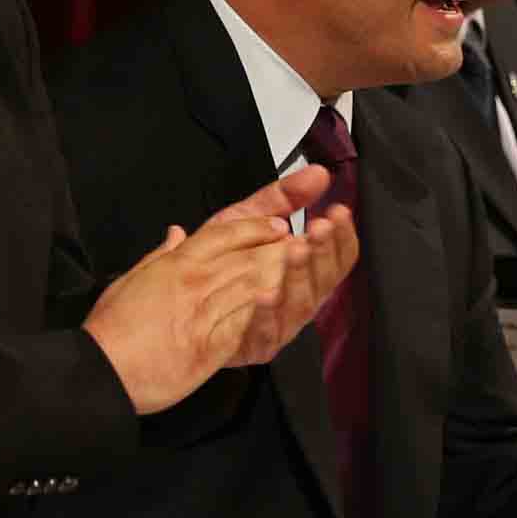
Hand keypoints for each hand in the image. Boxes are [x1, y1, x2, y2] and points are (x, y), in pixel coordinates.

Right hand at [83, 202, 312, 412]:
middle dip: (278, 249)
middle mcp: (193, 282)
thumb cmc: (110, 331)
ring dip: (281, 276)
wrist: (102, 372)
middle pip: (247, 257)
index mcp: (175, 264)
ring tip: (303, 271)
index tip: (277, 227)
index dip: (255, 228)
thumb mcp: (129, 282)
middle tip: (303, 245)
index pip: (224, 235)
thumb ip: (158, 257)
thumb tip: (175, 234)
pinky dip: (267, 312)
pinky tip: (283, 306)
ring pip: (253, 285)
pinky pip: (246, 322)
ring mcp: (203, 313)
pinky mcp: (210, 345)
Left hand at [203, 167, 359, 368]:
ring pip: (302, 303)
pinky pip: (267, 331)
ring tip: (296, 249)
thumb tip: (320, 173)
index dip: (342, 236)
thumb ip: (284, 196)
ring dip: (301, 275)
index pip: (336, 256)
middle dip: (325, 251)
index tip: (337, 213)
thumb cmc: (215, 261)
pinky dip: (267, 313)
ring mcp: (281, 323)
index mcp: (302, 269)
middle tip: (319, 228)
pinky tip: (266, 292)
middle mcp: (298, 297)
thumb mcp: (247, 217)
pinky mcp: (257, 345)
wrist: (174, 298)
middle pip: (325, 278)